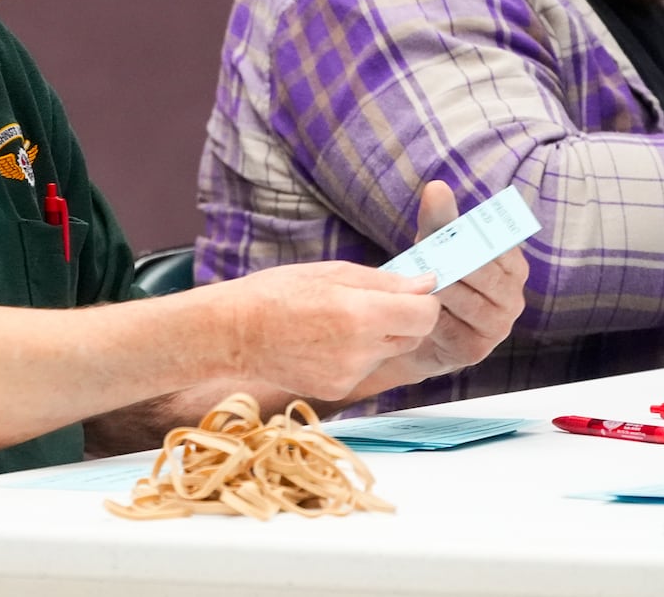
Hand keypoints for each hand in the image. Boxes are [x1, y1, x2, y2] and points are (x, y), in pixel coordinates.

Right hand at [216, 260, 442, 402]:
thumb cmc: (279, 293)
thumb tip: (427, 284)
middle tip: (369, 303)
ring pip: (388, 352)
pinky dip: (356, 354)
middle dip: (402, 318)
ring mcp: (350, 375)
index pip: (426, 314)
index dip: (424, 301)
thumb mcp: (333, 272)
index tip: (411, 292)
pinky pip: (365, 368)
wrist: (235, 333)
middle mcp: (360, 350)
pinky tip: (325, 342)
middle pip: (412, 336)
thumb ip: (385, 281)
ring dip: (377, 337)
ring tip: (337, 323)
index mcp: (361, 314)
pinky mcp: (339, 390)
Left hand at [346, 181, 527, 398]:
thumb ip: (440, 218)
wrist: (418, 329)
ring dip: (437, 289)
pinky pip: (451, 329)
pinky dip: (431, 317)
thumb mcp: (436, 244)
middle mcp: (514, 297)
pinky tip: (417, 310)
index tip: (436, 233)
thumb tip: (436, 187)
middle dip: (448, 261)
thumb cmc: (437, 278)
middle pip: (482, 272)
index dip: (463, 236)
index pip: (496, 245)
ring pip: (466, 301)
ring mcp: (498, 326)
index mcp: (513, 265)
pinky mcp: (477, 350)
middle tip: (421, 256)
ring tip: (416, 281)